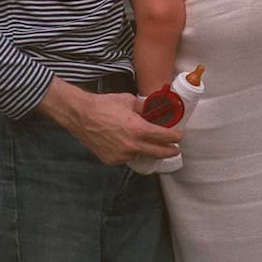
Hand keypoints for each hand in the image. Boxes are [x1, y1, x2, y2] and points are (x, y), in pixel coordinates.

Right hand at [38, 76, 182, 165]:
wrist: (82, 115)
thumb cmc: (104, 105)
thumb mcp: (128, 101)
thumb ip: (143, 108)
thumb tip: (153, 110)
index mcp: (138, 129)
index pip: (164, 136)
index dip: (174, 137)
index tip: (179, 136)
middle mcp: (132, 145)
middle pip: (158, 152)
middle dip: (169, 151)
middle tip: (175, 149)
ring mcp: (122, 155)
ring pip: (141, 154)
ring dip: (146, 149)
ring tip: (146, 142)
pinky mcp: (112, 160)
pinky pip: (126, 157)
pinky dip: (130, 151)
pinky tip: (126, 142)